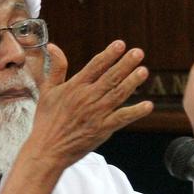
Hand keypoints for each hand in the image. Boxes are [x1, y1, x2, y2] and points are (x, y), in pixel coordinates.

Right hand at [25, 40, 152, 170]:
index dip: (109, 54)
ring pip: (118, 94)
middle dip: (126, 63)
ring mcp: (96, 114)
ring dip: (133, 82)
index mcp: (74, 87)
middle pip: (110, 77)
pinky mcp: (102, 129)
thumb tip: (52, 46)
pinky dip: (136, 112)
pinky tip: (148, 105)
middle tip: (138, 52)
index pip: (95, 65)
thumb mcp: (47, 91)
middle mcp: (87, 97)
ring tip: (144, 71)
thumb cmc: (46, 121)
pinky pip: (122, 118)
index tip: (121, 44)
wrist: (47, 149)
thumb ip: (55, 68)